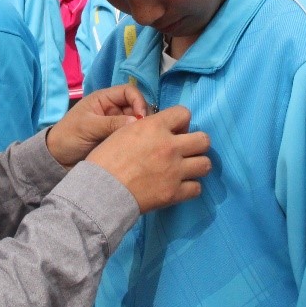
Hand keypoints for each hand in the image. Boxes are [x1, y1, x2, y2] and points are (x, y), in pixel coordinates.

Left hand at [46, 84, 150, 167]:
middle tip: (144, 132)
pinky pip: (131, 136)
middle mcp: (113, 109)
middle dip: (143, 117)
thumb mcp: (88, 127)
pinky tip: (138, 146)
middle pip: (136, 107)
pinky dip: (136, 139)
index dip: (138, 101)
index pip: (129, 92)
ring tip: (142, 141)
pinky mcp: (116, 138)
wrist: (57, 159)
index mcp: (103, 99)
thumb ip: (112, 123)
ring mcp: (115, 124)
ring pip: (135, 122)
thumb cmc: (68, 136)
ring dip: (140, 129)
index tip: (141, 118)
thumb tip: (137, 122)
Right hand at [86, 105, 209, 212]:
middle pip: (204, 139)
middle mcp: (170, 146)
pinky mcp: (174, 193)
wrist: (100, 190)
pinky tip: (179, 187)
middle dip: (196, 144)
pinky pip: (197, 188)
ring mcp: (175, 170)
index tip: (175, 132)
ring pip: (205, 164)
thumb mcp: (122, 132)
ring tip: (185, 170)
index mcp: (155, 127)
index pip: (185, 113)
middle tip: (185, 151)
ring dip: (197, 166)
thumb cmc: (104, 159)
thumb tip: (159, 130)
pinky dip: (189, 188)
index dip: (181, 122)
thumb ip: (146, 128)